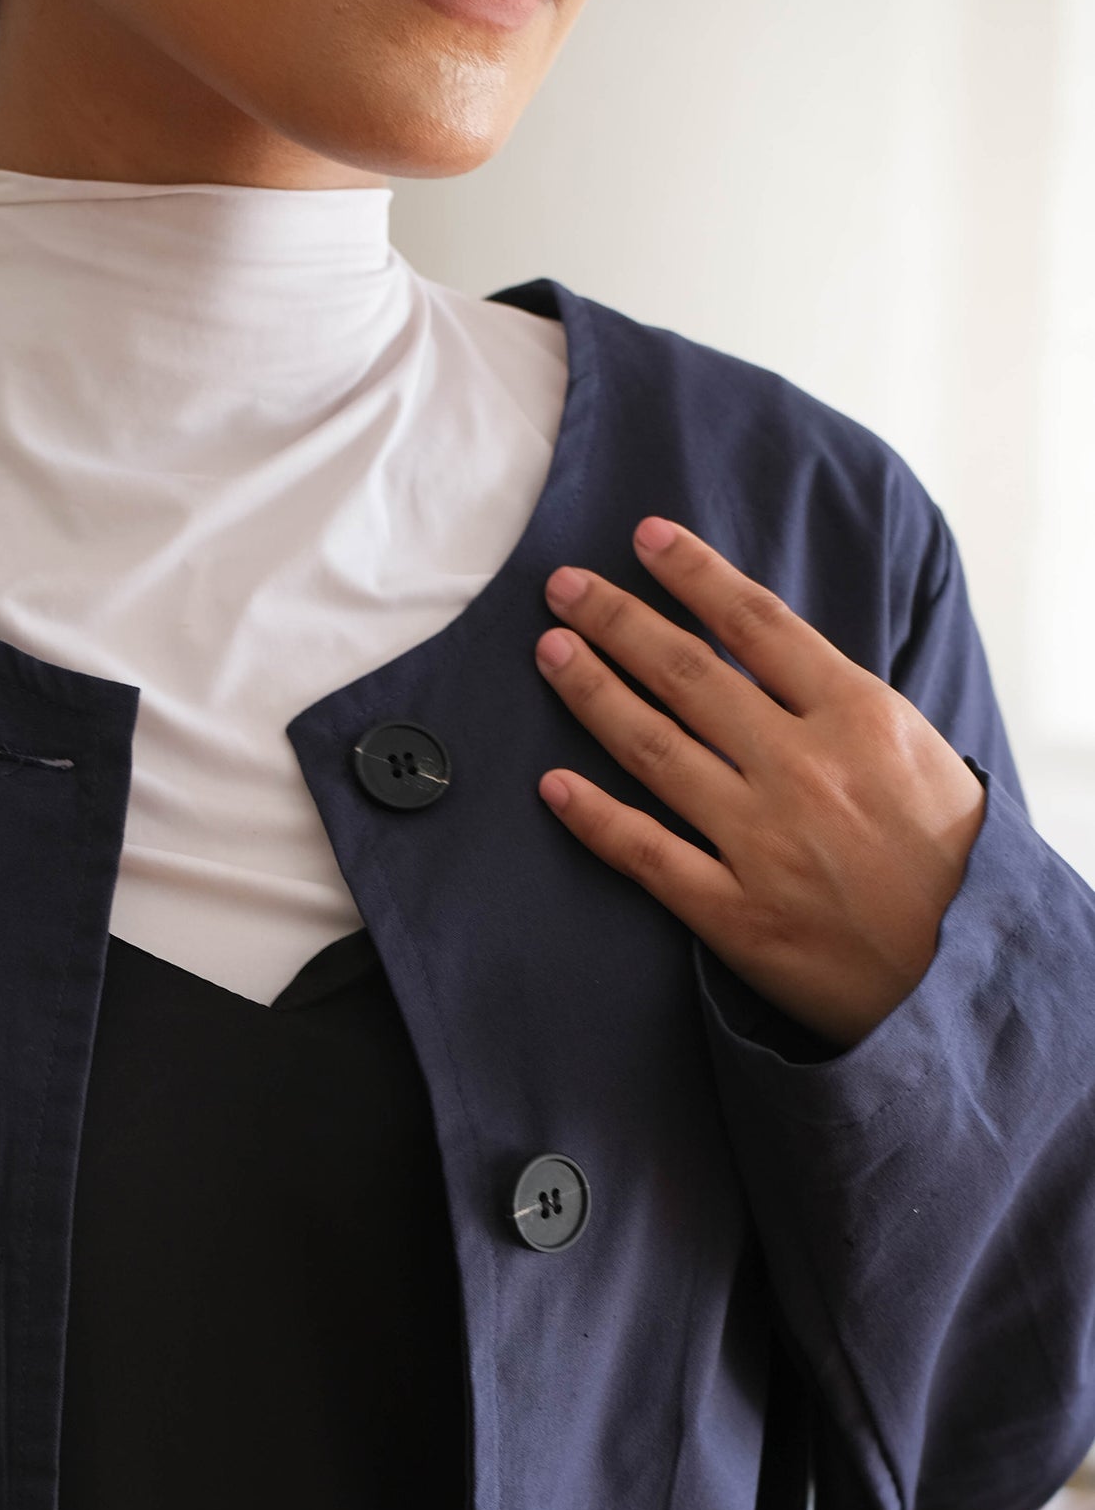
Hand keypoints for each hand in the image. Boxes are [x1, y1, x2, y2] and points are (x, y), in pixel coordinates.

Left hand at [532, 519, 986, 1047]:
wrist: (958, 971)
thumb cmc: (945, 857)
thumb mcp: (919, 752)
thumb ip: (846, 704)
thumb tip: (775, 654)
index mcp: (857, 716)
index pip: (759, 623)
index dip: (694, 575)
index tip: (645, 539)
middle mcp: (802, 767)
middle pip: (689, 674)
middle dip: (618, 621)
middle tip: (564, 587)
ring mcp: (762, 841)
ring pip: (656, 749)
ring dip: (595, 694)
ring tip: (551, 653)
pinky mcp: (734, 912)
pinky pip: (648, 854)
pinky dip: (595, 818)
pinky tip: (552, 787)